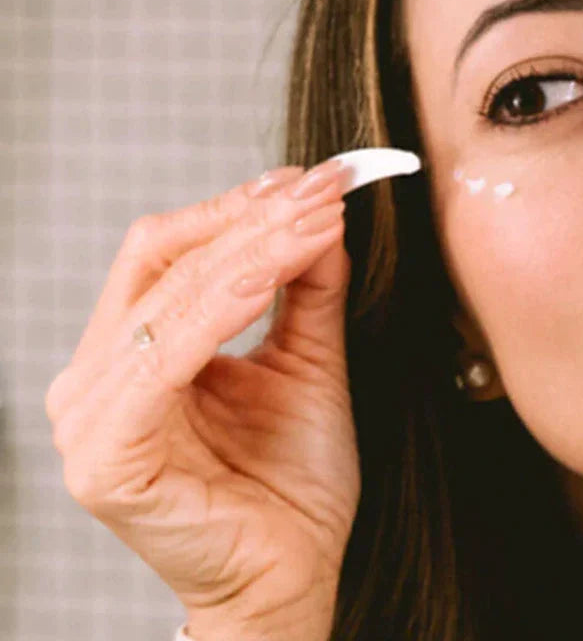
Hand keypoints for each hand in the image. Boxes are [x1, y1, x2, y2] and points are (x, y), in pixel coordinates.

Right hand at [45, 160, 361, 640]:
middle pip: (163, 262)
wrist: (295, 572)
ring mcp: (90, 420)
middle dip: (251, 218)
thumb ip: (304, 289)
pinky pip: (163, 361)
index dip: (237, 207)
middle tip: (324, 187)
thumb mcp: (305, 362)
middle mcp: (96, 380)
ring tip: (315, 218)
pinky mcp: (107, 459)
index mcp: (131, 355)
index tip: (313, 178)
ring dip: (247, 250)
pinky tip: (267, 277)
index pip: (168, 252)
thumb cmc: (293, 481)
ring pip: (167, 299)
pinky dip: (217, 309)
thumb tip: (320, 210)